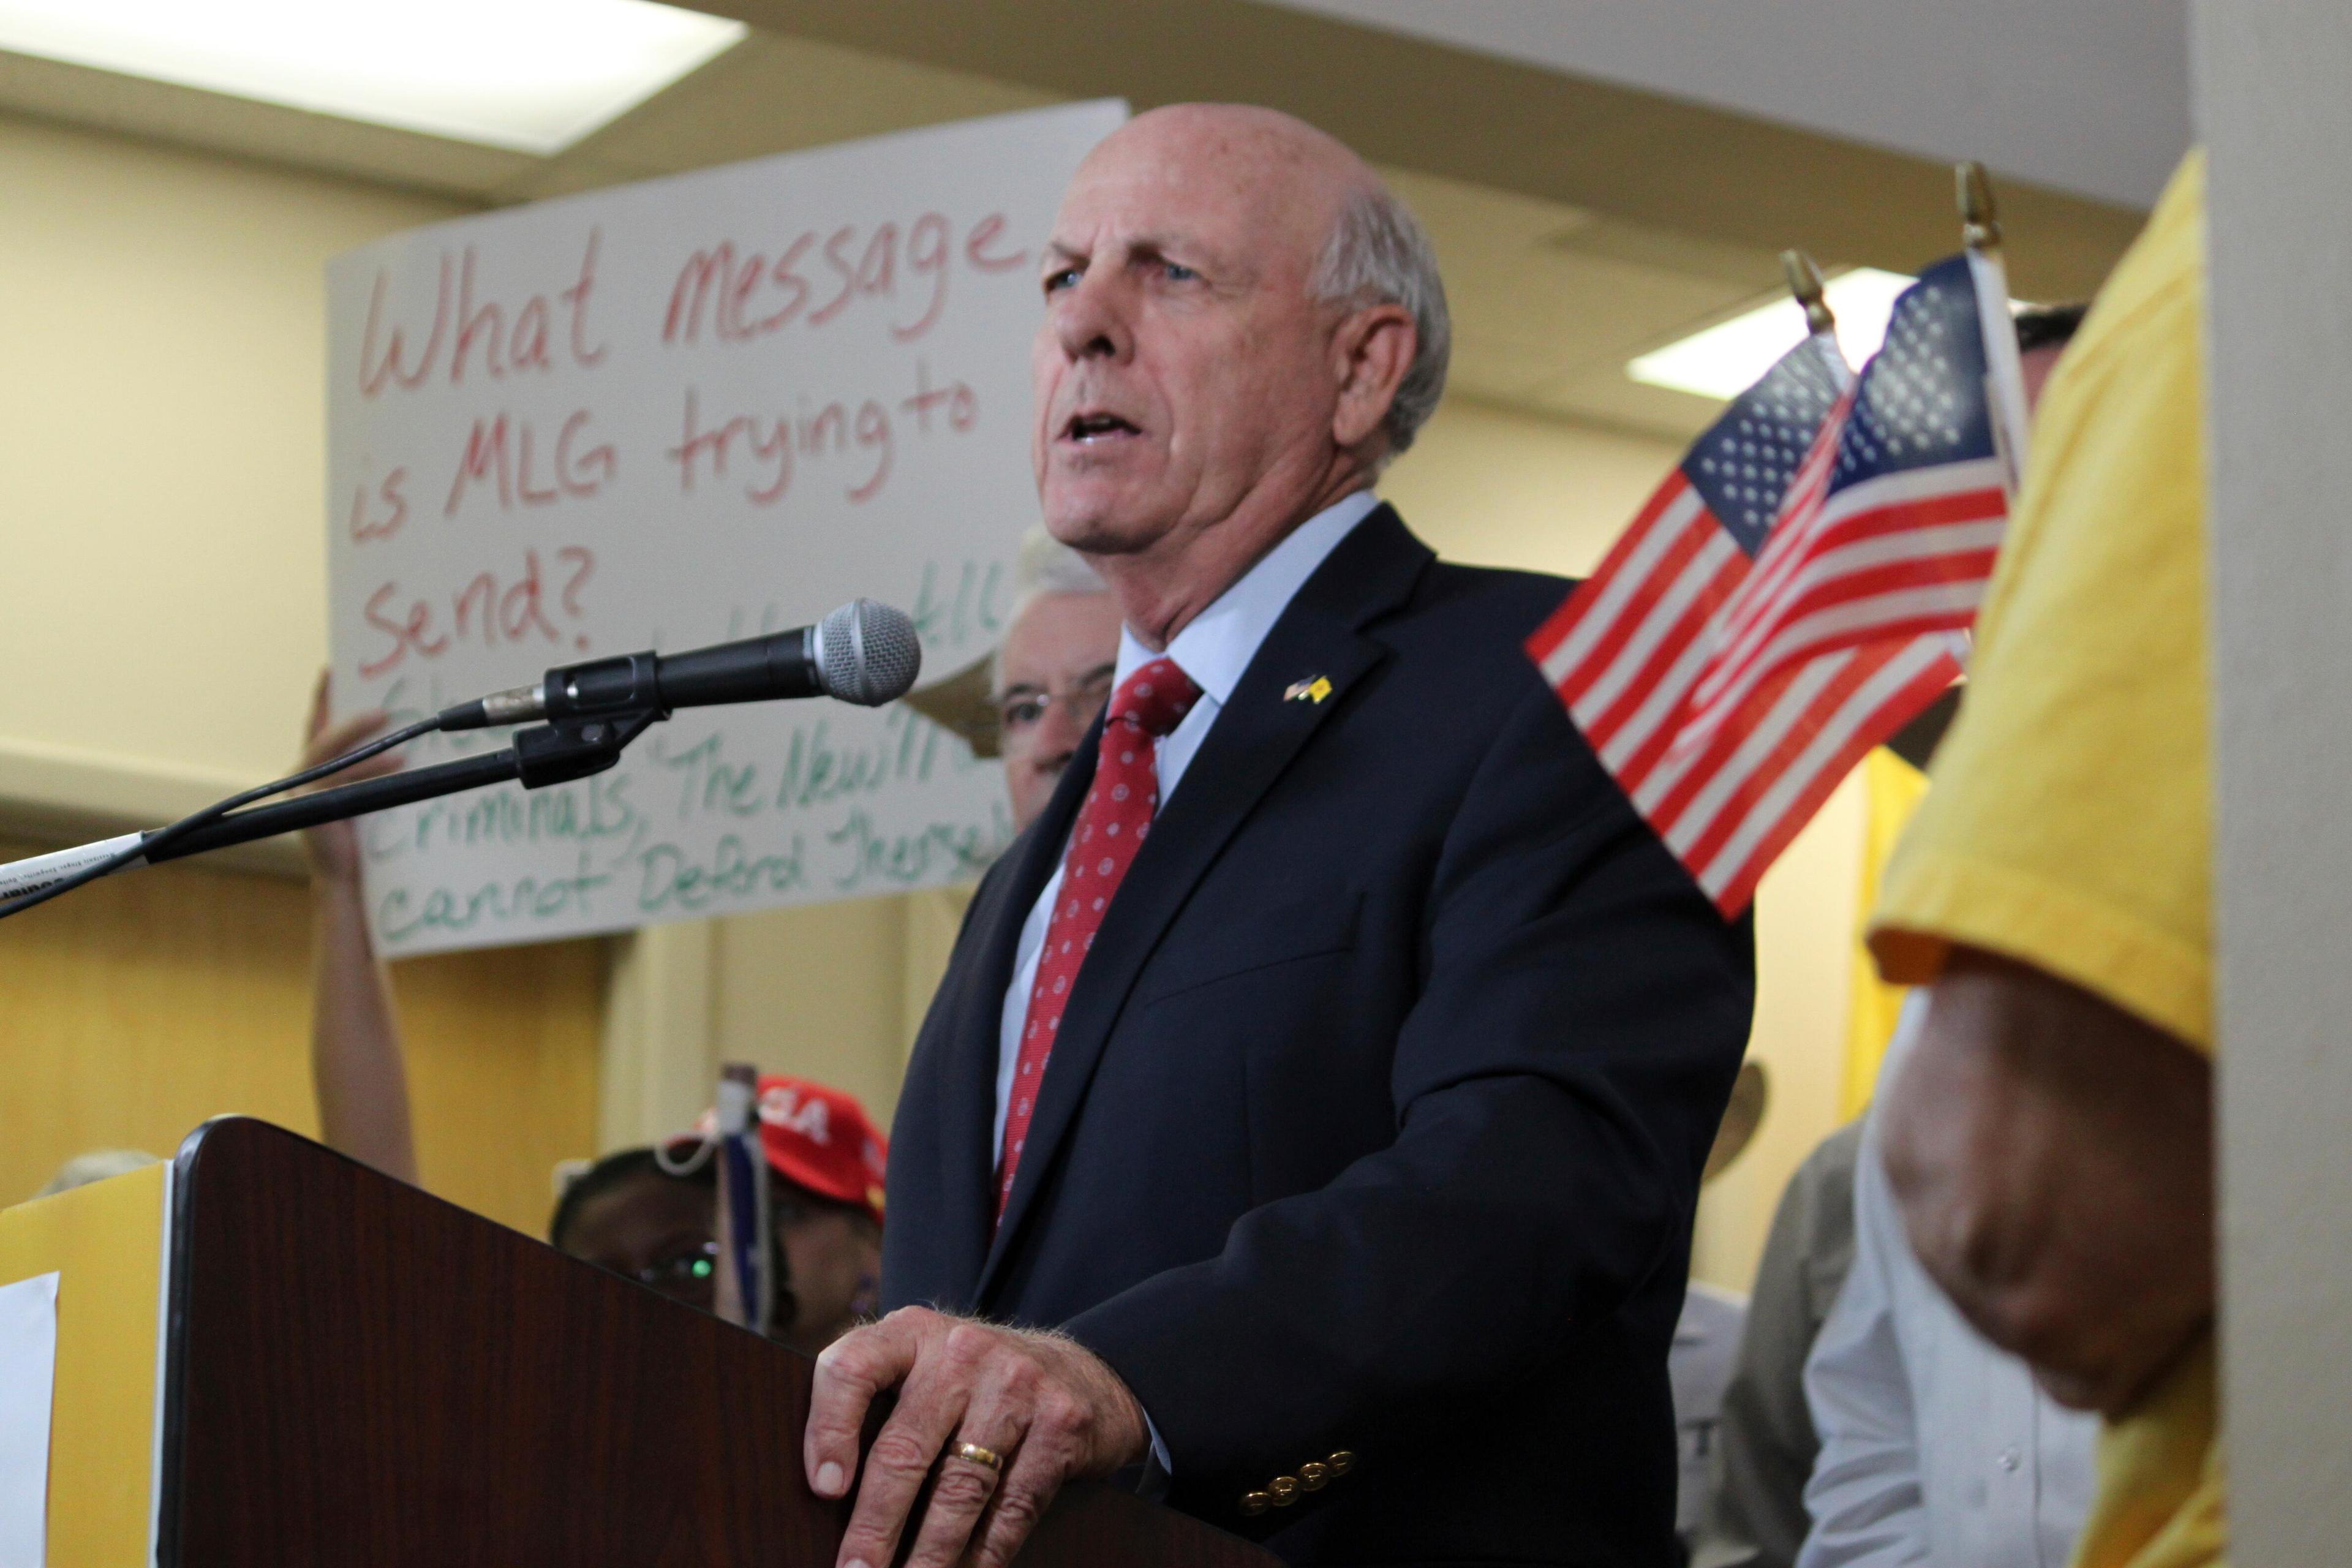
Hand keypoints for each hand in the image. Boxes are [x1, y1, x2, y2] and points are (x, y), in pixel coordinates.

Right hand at [298, 671, 401, 885]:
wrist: (346, 874)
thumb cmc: (360, 830)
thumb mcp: (366, 790)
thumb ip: (371, 765)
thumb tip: (406, 737)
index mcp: (313, 765)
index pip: (317, 723)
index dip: (323, 696)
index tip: (332, 667)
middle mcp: (301, 773)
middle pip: (324, 738)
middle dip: (353, 723)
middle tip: (383, 712)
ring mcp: (300, 791)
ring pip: (335, 762)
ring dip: (370, 755)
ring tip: (403, 752)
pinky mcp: (308, 808)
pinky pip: (342, 785)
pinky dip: (370, 776)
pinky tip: (397, 771)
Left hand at [804, 1306, 1149, 1567]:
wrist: (1079, 1374)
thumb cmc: (974, 1387)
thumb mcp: (923, 1369)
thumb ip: (878, 1405)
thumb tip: (826, 1497)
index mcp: (912, 1334)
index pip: (853, 1368)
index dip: (829, 1429)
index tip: (824, 1490)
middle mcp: (962, 1351)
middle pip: (905, 1447)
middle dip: (876, 1526)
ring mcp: (1016, 1384)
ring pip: (960, 1488)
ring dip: (929, 1555)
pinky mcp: (1059, 1423)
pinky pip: (1012, 1506)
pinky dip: (984, 1555)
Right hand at [1881, 947, 2214, 1416]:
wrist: (2089, 979)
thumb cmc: (2173, 1100)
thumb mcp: (2209, 1237)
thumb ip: (2157, 1313)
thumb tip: (2137, 1335)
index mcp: (2062, 1323)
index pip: (2078, 1387)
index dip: (2114, 1338)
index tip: (2133, 1292)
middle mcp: (1978, 1283)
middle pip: (2011, 1323)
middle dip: (2052, 1280)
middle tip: (2099, 1206)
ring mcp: (1927, 1213)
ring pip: (1962, 1259)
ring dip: (1999, 1224)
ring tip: (2052, 1153)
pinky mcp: (1896, 1148)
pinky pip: (1932, 1193)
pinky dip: (1964, 1169)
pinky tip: (2012, 1119)